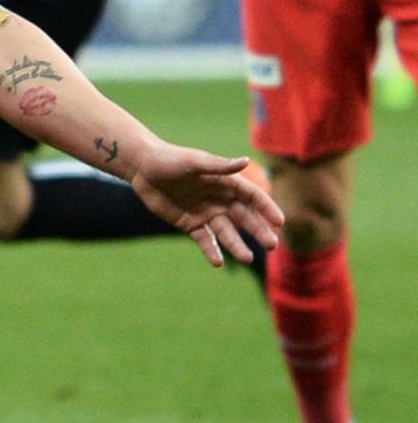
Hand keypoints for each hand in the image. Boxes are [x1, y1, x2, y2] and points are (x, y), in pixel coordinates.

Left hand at [128, 144, 282, 266]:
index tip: (280, 221)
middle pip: (243, 217)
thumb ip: (219, 166)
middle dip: (259, 230)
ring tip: (247, 258)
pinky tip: (217, 262)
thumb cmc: (169, 160)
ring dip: (237, 245)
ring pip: (226, 232)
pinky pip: (204, 240)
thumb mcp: (195, 162)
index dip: (266, 208)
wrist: (142, 168)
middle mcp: (218, 199)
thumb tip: (245, 160)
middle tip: (272, 245)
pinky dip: (211, 251)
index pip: (252, 197)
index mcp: (224, 182)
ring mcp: (205, 213)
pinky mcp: (189, 224)